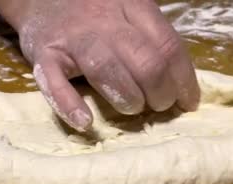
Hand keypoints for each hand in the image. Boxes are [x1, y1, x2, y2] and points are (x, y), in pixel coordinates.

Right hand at [0, 0, 199, 131]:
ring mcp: (73, 38)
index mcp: (132, 7)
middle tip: (158, 107)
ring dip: (127, 98)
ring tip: (132, 109)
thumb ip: (152, 42)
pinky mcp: (44, 55)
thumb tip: (182, 89)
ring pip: (106, 69)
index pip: (168, 45)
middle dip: (159, 92)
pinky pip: (55, 83)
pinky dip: (70, 105)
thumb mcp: (128, 14)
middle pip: (144, 60)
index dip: (183, 79)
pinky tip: (86, 122)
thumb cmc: (94, 13)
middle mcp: (104, 20)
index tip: (188, 103)